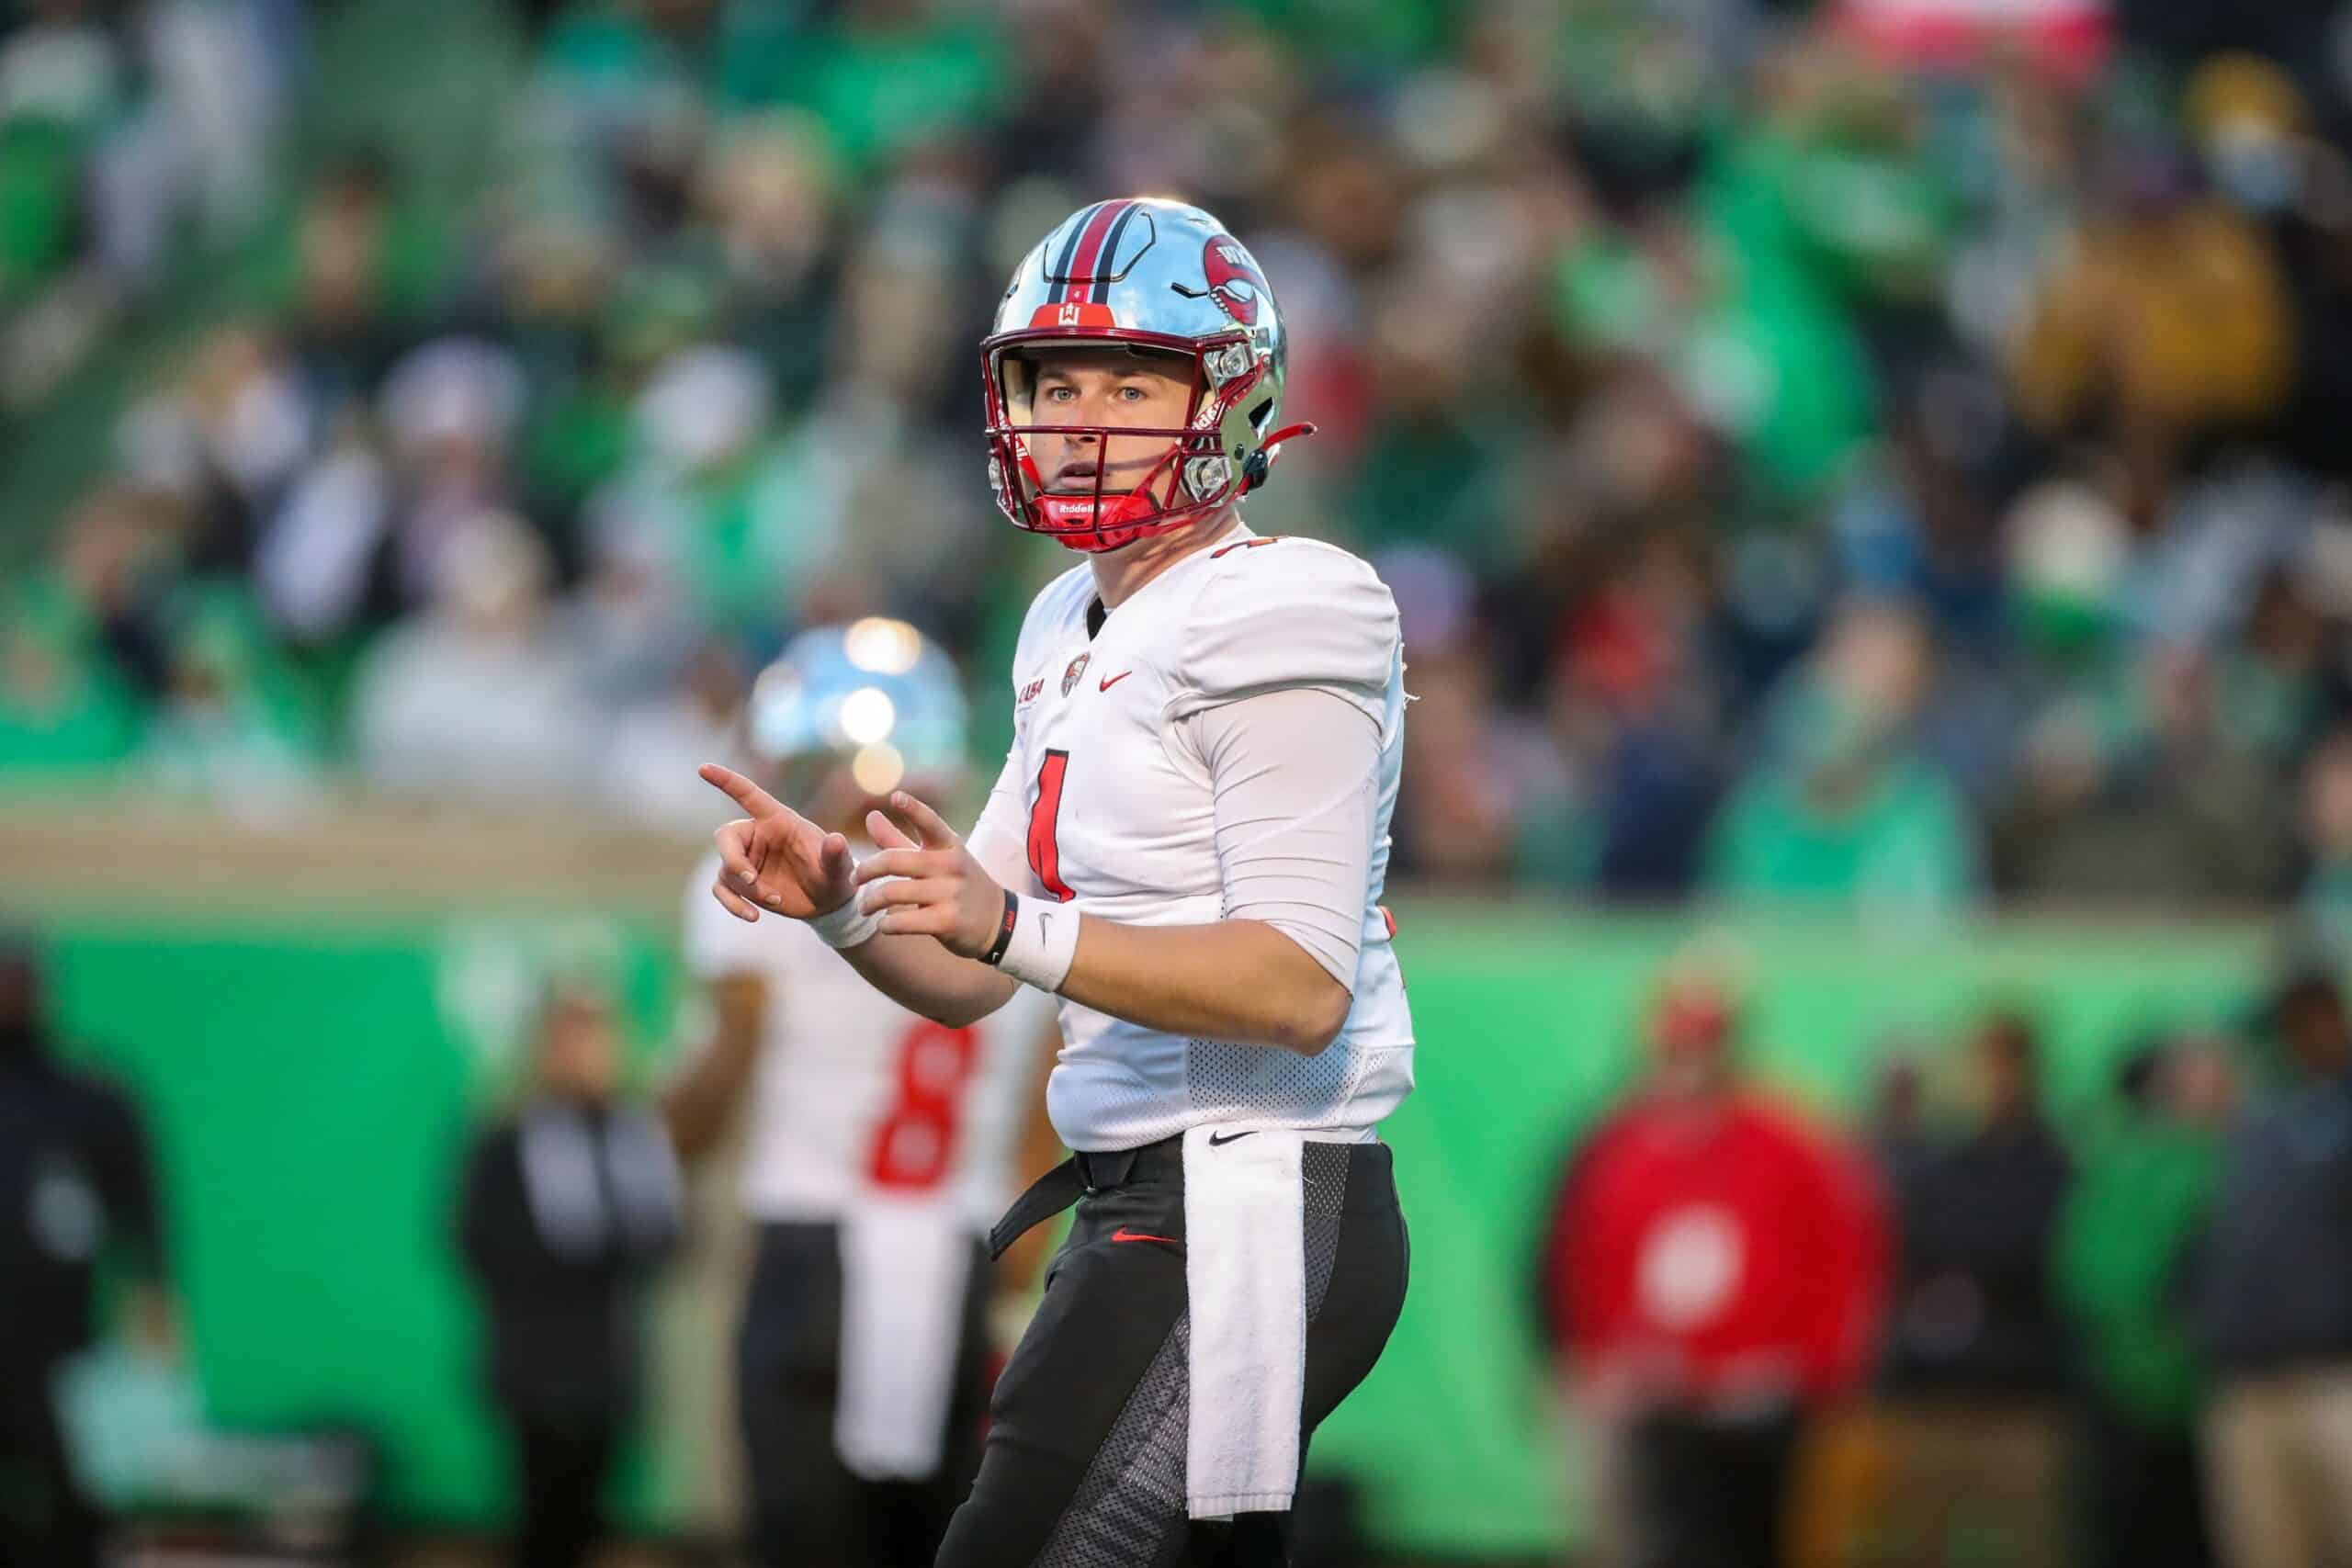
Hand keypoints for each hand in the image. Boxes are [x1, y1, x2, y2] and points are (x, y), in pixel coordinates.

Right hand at [699, 764, 856, 923]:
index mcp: (778, 820)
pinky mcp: (742, 884)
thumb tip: (837, 840)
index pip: (748, 795)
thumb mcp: (839, 866)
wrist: (828, 902)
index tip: (703, 768)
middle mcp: (757, 836)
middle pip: (726, 837)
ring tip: (776, 901)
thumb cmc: (834, 874)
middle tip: (751, 879)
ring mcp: (747, 860)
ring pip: (726, 870)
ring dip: (746, 889)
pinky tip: (752, 916)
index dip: (726, 781)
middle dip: (734, 859)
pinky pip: (721, 890)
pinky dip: (733, 904)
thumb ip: (835, 854)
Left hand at [851, 791, 1008, 958]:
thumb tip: (871, 815)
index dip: (914, 808)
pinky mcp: (948, 921)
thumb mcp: (935, 858)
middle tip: (854, 879)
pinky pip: (905, 921)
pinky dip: (887, 924)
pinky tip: (883, 924)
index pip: (930, 822)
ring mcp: (951, 893)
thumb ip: (898, 839)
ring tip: (864, 907)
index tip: (896, 797)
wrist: (996, 921)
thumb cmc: (956, 884)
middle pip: (894, 860)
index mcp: (948, 846)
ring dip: (870, 902)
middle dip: (866, 870)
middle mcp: (951, 866)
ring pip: (893, 892)